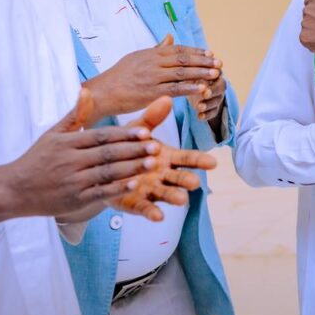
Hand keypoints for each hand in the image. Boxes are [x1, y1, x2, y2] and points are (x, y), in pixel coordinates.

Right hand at [1, 89, 160, 218]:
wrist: (14, 190)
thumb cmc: (37, 159)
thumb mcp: (53, 134)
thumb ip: (74, 115)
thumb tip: (86, 91)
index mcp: (67, 143)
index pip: (101, 136)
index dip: (124, 134)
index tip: (144, 132)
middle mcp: (70, 161)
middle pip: (107, 154)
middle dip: (133, 150)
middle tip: (155, 146)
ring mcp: (72, 182)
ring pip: (106, 173)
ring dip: (130, 169)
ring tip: (151, 164)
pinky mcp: (74, 200)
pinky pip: (99, 193)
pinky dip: (117, 189)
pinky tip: (134, 184)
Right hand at [83, 34, 221, 121]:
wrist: (102, 93)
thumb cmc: (119, 76)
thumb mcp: (136, 57)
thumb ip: (155, 49)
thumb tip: (169, 36)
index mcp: (151, 54)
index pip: (178, 50)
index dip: (196, 51)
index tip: (210, 54)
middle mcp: (153, 63)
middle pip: (183, 59)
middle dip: (203, 61)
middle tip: (218, 63)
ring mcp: (153, 78)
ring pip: (182, 73)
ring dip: (201, 73)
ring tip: (216, 74)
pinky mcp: (151, 93)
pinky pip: (175, 89)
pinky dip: (190, 88)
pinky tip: (202, 89)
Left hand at [111, 96, 217, 220]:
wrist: (101, 167)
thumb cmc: (125, 147)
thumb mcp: (137, 130)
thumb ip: (152, 118)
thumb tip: (167, 98)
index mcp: (167, 157)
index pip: (187, 158)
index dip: (199, 160)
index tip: (213, 163)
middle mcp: (163, 175)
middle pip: (180, 178)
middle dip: (188, 180)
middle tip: (195, 183)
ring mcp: (151, 190)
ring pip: (166, 194)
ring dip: (175, 197)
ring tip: (182, 200)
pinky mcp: (136, 203)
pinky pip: (145, 208)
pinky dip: (152, 212)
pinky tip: (158, 216)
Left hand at [188, 75, 225, 123]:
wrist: (194, 87)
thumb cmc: (191, 76)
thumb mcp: (190, 72)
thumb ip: (190, 73)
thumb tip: (185, 72)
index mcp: (214, 72)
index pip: (216, 72)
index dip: (211, 75)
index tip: (203, 78)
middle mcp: (219, 84)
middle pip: (220, 87)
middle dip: (213, 91)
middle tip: (205, 94)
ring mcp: (218, 97)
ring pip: (216, 101)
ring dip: (208, 104)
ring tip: (199, 107)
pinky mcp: (214, 108)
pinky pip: (213, 112)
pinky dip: (207, 115)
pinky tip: (200, 117)